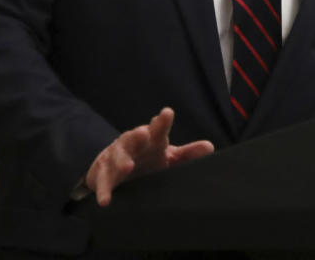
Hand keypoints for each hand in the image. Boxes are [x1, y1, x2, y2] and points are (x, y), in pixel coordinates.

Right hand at [84, 107, 213, 205]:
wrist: (115, 168)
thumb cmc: (148, 159)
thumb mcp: (168, 156)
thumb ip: (187, 153)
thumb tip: (210, 147)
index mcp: (151, 139)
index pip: (158, 128)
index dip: (162, 122)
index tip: (167, 114)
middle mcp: (133, 144)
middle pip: (134, 137)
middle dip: (138, 135)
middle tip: (143, 134)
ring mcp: (116, 157)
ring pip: (118, 157)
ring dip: (121, 161)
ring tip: (128, 167)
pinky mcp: (103, 173)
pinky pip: (104, 182)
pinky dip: (104, 191)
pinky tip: (106, 201)